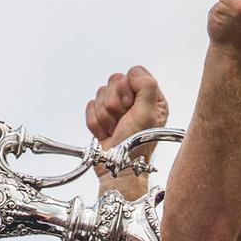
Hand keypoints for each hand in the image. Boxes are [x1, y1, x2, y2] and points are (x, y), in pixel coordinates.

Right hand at [85, 66, 168, 180]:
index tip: (131, 106)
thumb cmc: (136, 145)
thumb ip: (147, 86)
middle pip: (114, 81)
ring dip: (105, 116)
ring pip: (100, 94)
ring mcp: (116, 108)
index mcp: (150, 96)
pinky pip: (89, 107)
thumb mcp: (148, 113)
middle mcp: (134, 100)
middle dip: (115, 104)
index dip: (128, 88)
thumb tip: (133, 73)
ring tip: (115, 130)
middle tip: (122, 120)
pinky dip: (95, 123)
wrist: (117, 168)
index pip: (133, 73)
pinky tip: (105, 134)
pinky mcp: (101, 116)